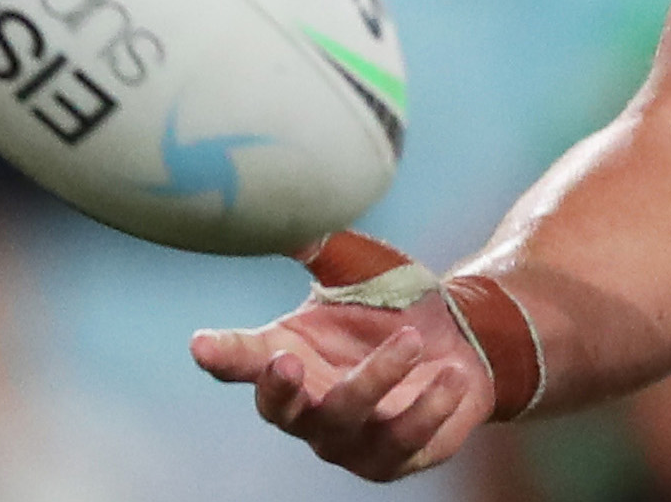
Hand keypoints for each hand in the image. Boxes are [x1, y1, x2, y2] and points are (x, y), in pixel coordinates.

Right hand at [191, 272, 495, 480]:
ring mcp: (347, 438)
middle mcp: (308, 403)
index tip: (202, 344)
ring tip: (414, 340)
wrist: (468, 337)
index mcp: (289, 353)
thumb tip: (286, 212)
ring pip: (345, 421)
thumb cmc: (400, 301)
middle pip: (278, 410)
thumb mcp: (363, 268)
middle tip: (286, 362)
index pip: (242, 358)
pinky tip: (452, 376)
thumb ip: (323, 246)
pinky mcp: (391, 458)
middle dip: (278, 391)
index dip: (220, 354)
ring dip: (376, 380)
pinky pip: (403, 443)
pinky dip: (428, 408)